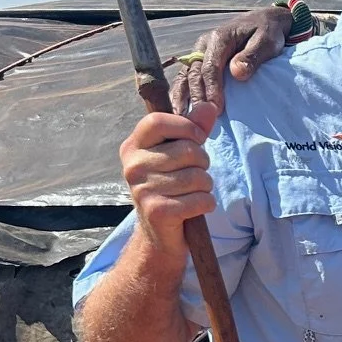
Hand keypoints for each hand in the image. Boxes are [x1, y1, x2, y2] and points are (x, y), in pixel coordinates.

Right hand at [119, 111, 214, 263]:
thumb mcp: (179, 154)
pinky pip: (201, 199)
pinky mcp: (158, 211)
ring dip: (206, 186)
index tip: (197, 138)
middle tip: (196, 174)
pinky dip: (207, 204)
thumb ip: (194, 130)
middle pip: (187, 150)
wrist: (159, 234)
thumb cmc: (171, 187)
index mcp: (132, 147)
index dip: (185, 126)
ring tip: (194, 192)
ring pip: (198, 177)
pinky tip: (196, 208)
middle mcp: (132, 166)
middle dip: (203, 162)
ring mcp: (142, 190)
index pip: (157, 121)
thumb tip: (209, 107)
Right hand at [170, 4, 293, 119]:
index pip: (210, 66)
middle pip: (194, 73)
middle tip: (199, 120)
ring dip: (181, 97)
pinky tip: (180, 111)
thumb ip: (252, 56)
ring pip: (185, 76)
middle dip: (197, 97)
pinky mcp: (199, 61)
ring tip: (181, 119)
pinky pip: (186, 78)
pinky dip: (181, 94)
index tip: (215, 108)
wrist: (264, 22)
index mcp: (219, 38)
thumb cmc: (267, 33)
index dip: (212, 88)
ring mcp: (199, 53)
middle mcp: (204, 45)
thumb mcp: (266, 41)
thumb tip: (237, 72)